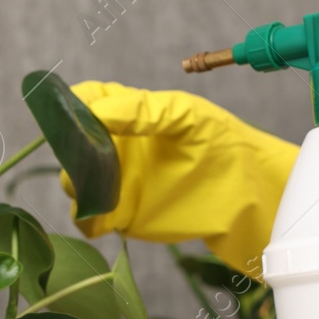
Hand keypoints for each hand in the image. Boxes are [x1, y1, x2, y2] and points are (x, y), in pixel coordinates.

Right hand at [65, 82, 297, 274]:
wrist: (247, 193)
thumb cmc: (220, 142)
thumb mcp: (185, 115)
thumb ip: (142, 110)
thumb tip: (97, 112)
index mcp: (127, 114)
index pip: (87, 100)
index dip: (73, 103)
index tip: (71, 110)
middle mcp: (115, 146)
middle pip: (72, 143)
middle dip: (71, 146)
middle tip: (86, 152)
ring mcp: (116, 182)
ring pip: (76, 181)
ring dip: (77, 181)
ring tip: (101, 183)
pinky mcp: (123, 215)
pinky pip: (90, 218)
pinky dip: (87, 217)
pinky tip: (102, 211)